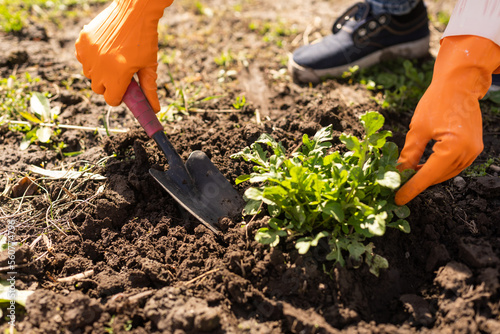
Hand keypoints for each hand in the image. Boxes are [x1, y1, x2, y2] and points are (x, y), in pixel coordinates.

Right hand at [75, 0, 172, 111]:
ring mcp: (89, 54)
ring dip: (99, 72)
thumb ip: (149, 89)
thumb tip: (155, 110)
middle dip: (108, 85)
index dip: (119, 97)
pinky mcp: (82, 42)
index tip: (124, 90)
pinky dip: (90, 58)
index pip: (111, 100)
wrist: (134, 11)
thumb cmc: (145, 40)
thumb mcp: (149, 66)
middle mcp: (100, 67)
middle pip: (98, 89)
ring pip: (89, 74)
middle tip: (120, 73)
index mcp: (117, 76)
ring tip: (113, 59)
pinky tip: (103, 49)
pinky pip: (82, 58)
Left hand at [395, 36, 499, 205]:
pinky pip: (453, 165)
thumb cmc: (437, 101)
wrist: (459, 84)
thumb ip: (409, 154)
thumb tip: (398, 173)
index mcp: (453, 148)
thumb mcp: (417, 130)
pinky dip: (437, 168)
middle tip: (398, 186)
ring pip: (446, 173)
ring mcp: (473, 152)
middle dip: (418, 183)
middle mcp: (467, 153)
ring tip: (408, 176)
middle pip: (438, 177)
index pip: (427, 176)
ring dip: (427, 176)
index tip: (397, 199)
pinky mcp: (473, 148)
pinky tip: (422, 166)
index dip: (411, 188)